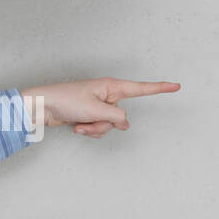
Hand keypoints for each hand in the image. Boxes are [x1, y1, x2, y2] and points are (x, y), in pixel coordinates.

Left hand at [19, 78, 180, 137]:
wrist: (42, 107)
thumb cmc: (65, 100)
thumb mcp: (96, 109)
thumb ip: (116, 117)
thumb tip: (126, 124)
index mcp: (111, 86)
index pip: (141, 88)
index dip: (159, 88)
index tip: (176, 86)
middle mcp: (107, 95)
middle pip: (121, 117)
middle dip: (105, 124)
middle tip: (88, 119)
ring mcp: (99, 107)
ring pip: (109, 126)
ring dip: (94, 129)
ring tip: (79, 123)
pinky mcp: (90, 116)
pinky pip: (98, 130)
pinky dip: (88, 131)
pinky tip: (76, 126)